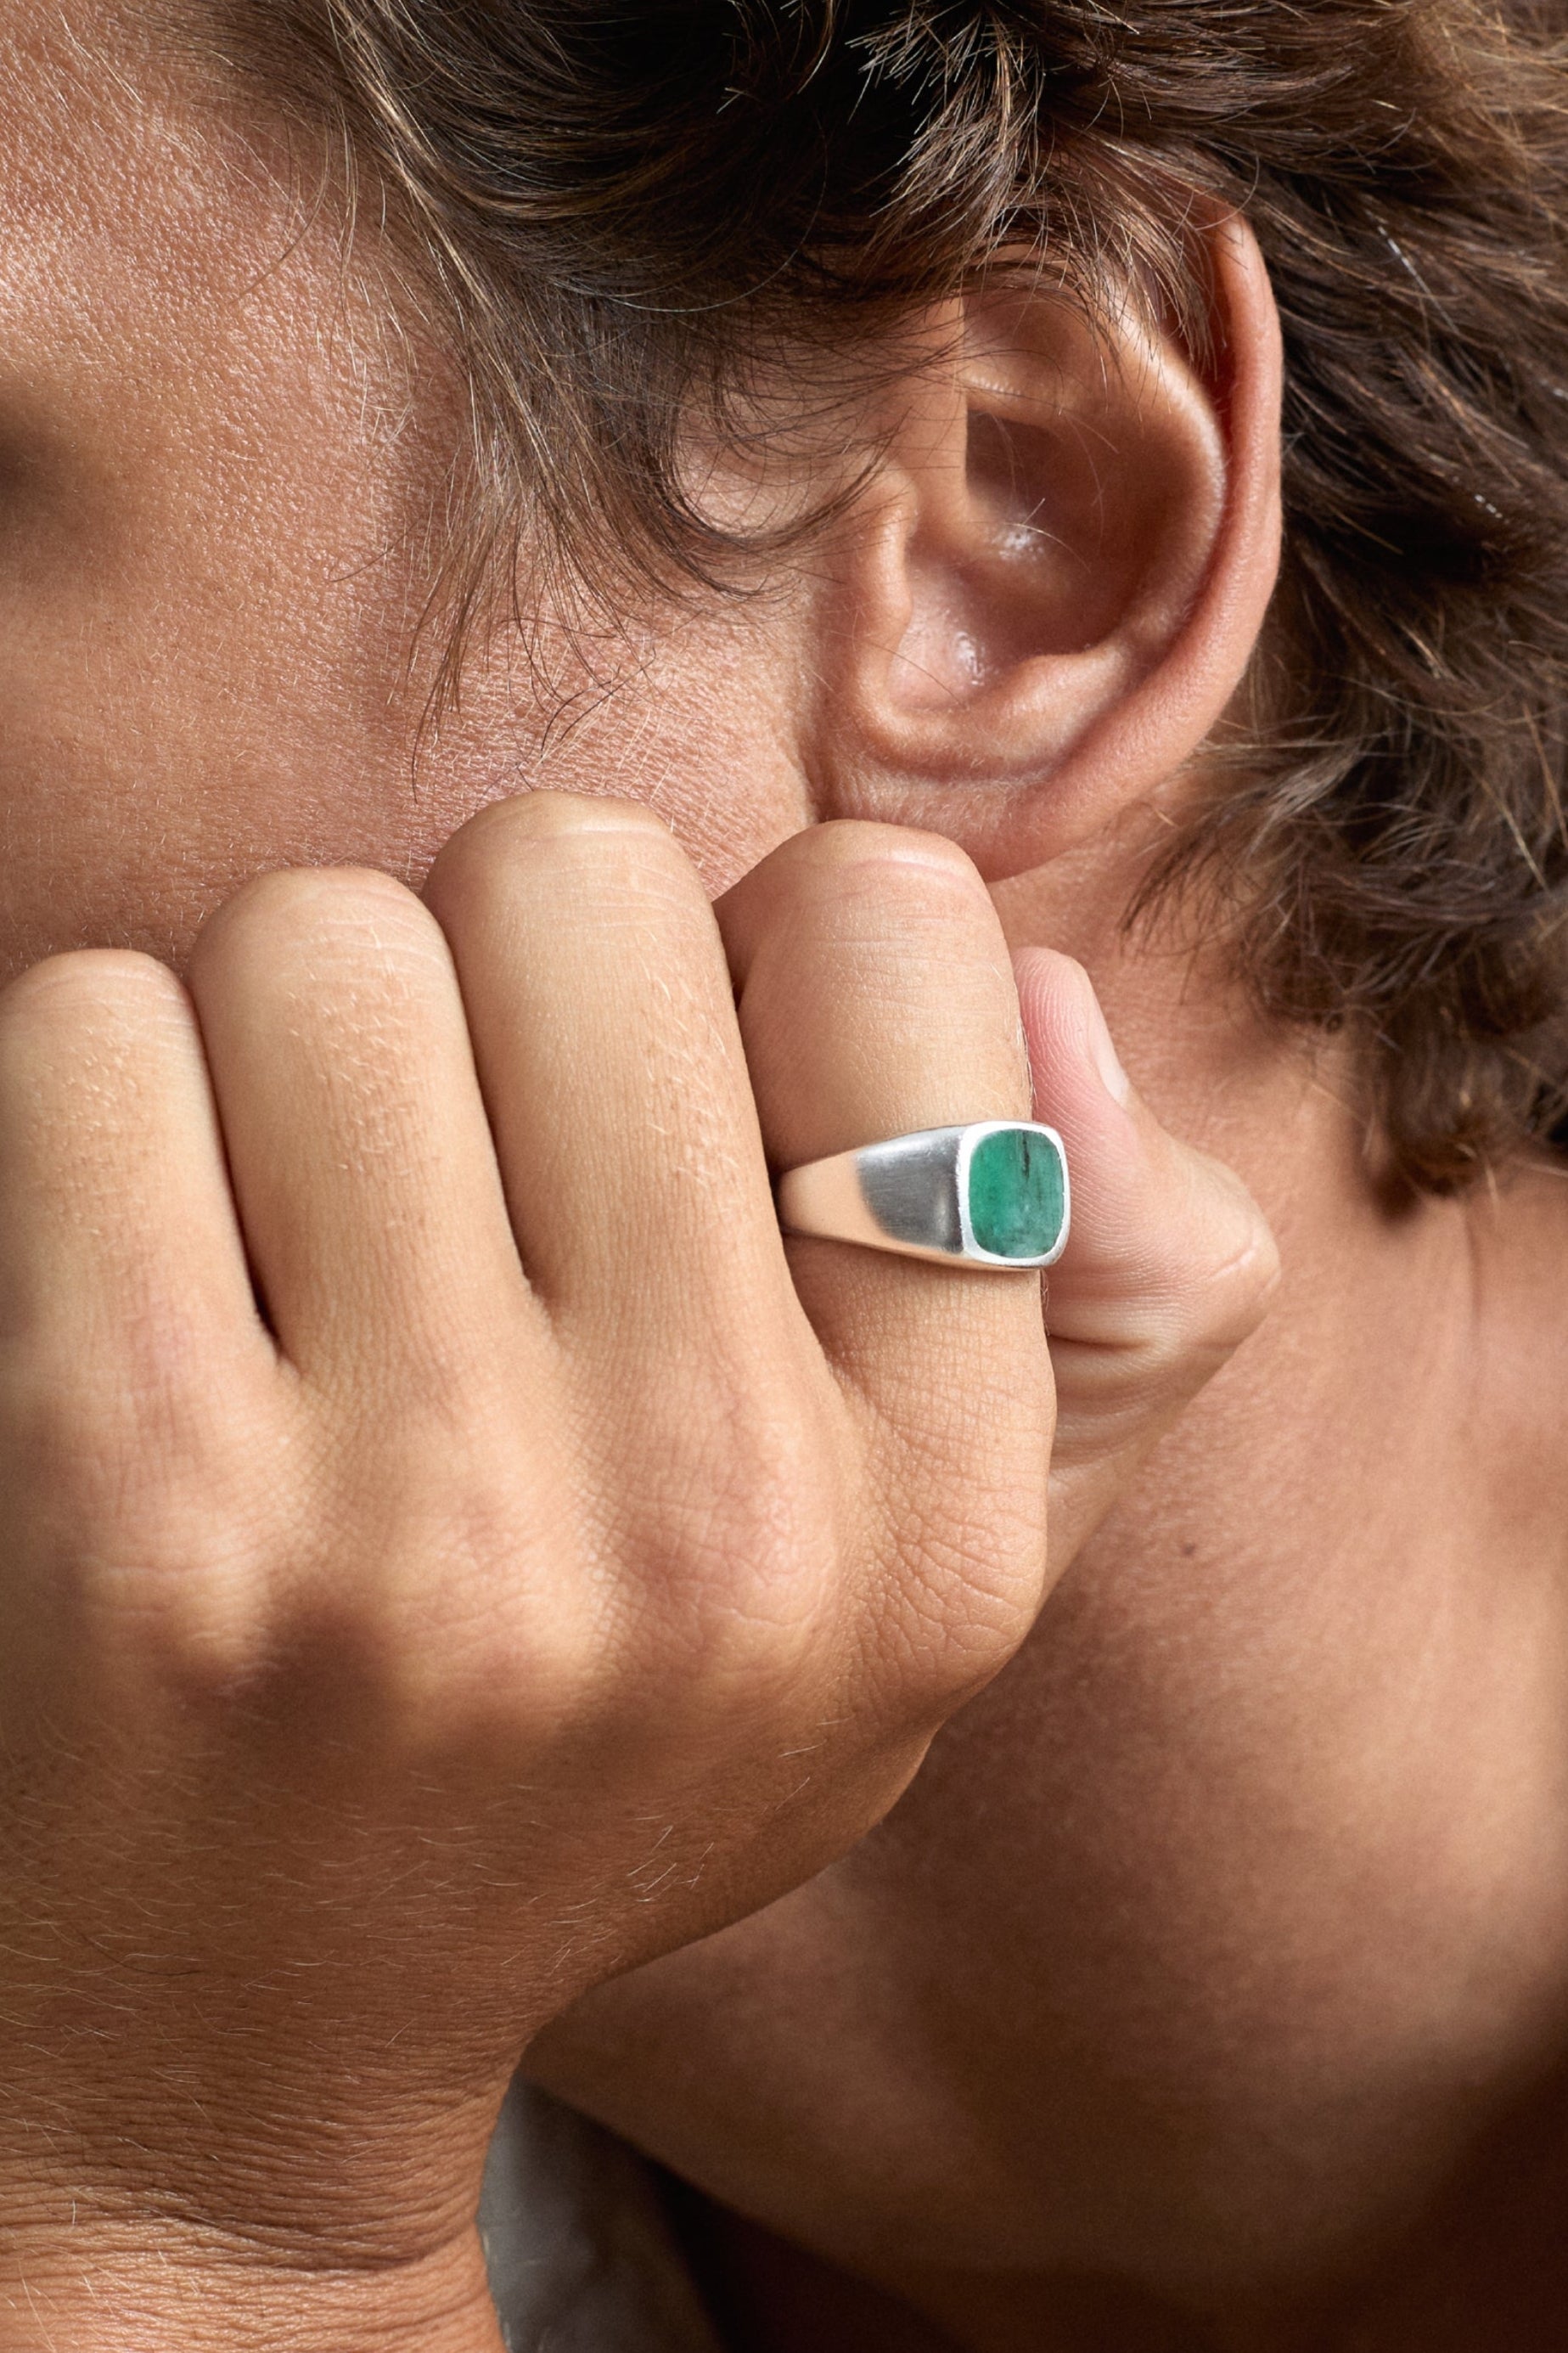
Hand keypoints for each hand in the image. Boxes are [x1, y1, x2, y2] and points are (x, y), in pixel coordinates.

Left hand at [0, 794, 1272, 2346]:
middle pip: (576, 872)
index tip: (661, 1126)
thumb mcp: (909, 1592)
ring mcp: (428, 1519)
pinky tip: (145, 1295)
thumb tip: (1049, 988)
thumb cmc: (583, 1750)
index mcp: (939, 1511)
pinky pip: (93, 1029)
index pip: (896, 922)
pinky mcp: (139, 1494)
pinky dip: (99, 1104)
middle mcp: (722, 1519)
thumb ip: (1094, 1296)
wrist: (216, 2048)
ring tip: (293, 1253)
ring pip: (320, 934)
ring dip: (279, 1043)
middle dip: (492, 971)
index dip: (747, 963)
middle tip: (448, 1179)